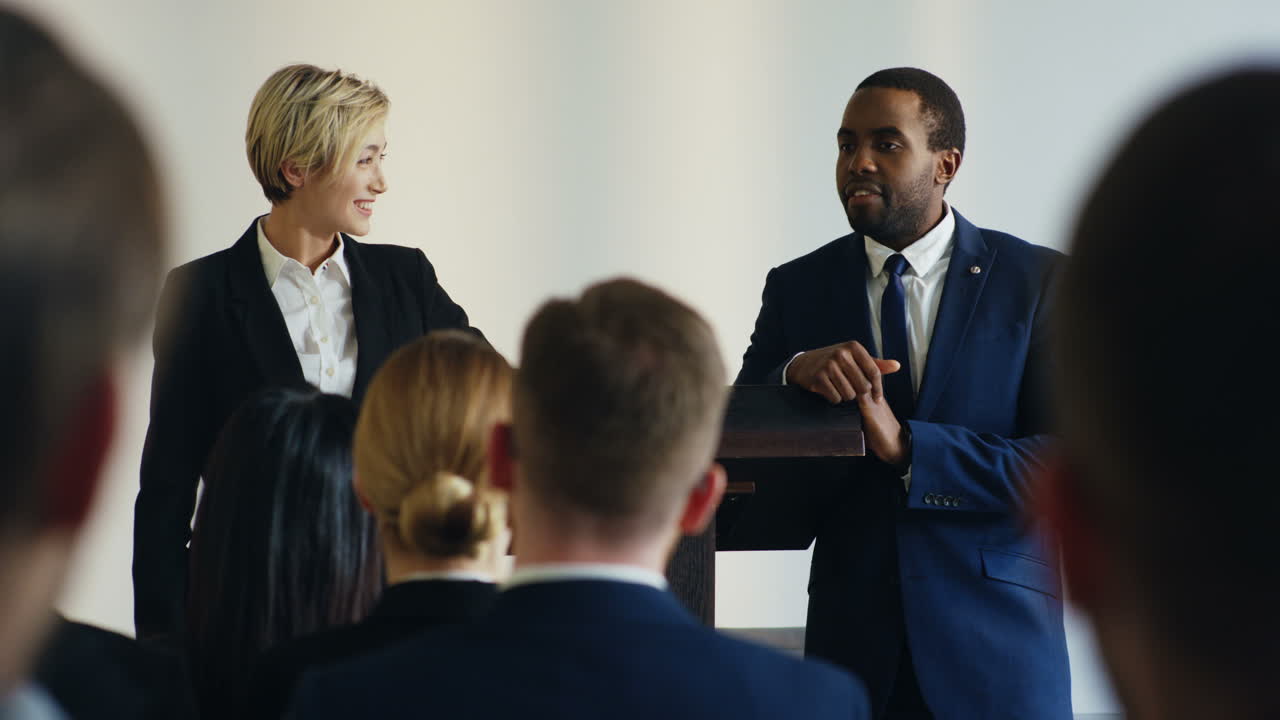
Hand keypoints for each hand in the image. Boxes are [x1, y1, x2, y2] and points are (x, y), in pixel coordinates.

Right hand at [787, 340, 908, 466]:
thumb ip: (876, 364)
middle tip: (852, 391)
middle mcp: (841, 353)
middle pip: (863, 386)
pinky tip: (830, 390)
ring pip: (849, 394)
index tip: (878, 399)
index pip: (874, 372)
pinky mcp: (818, 377)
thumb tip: (897, 366)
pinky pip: (836, 398)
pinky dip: (834, 398)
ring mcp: (829, 365)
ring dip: (846, 396)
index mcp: (853, 347)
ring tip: (840, 389)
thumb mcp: (855, 359)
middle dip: (860, 393)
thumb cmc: (835, 362)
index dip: (878, 388)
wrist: (804, 364)